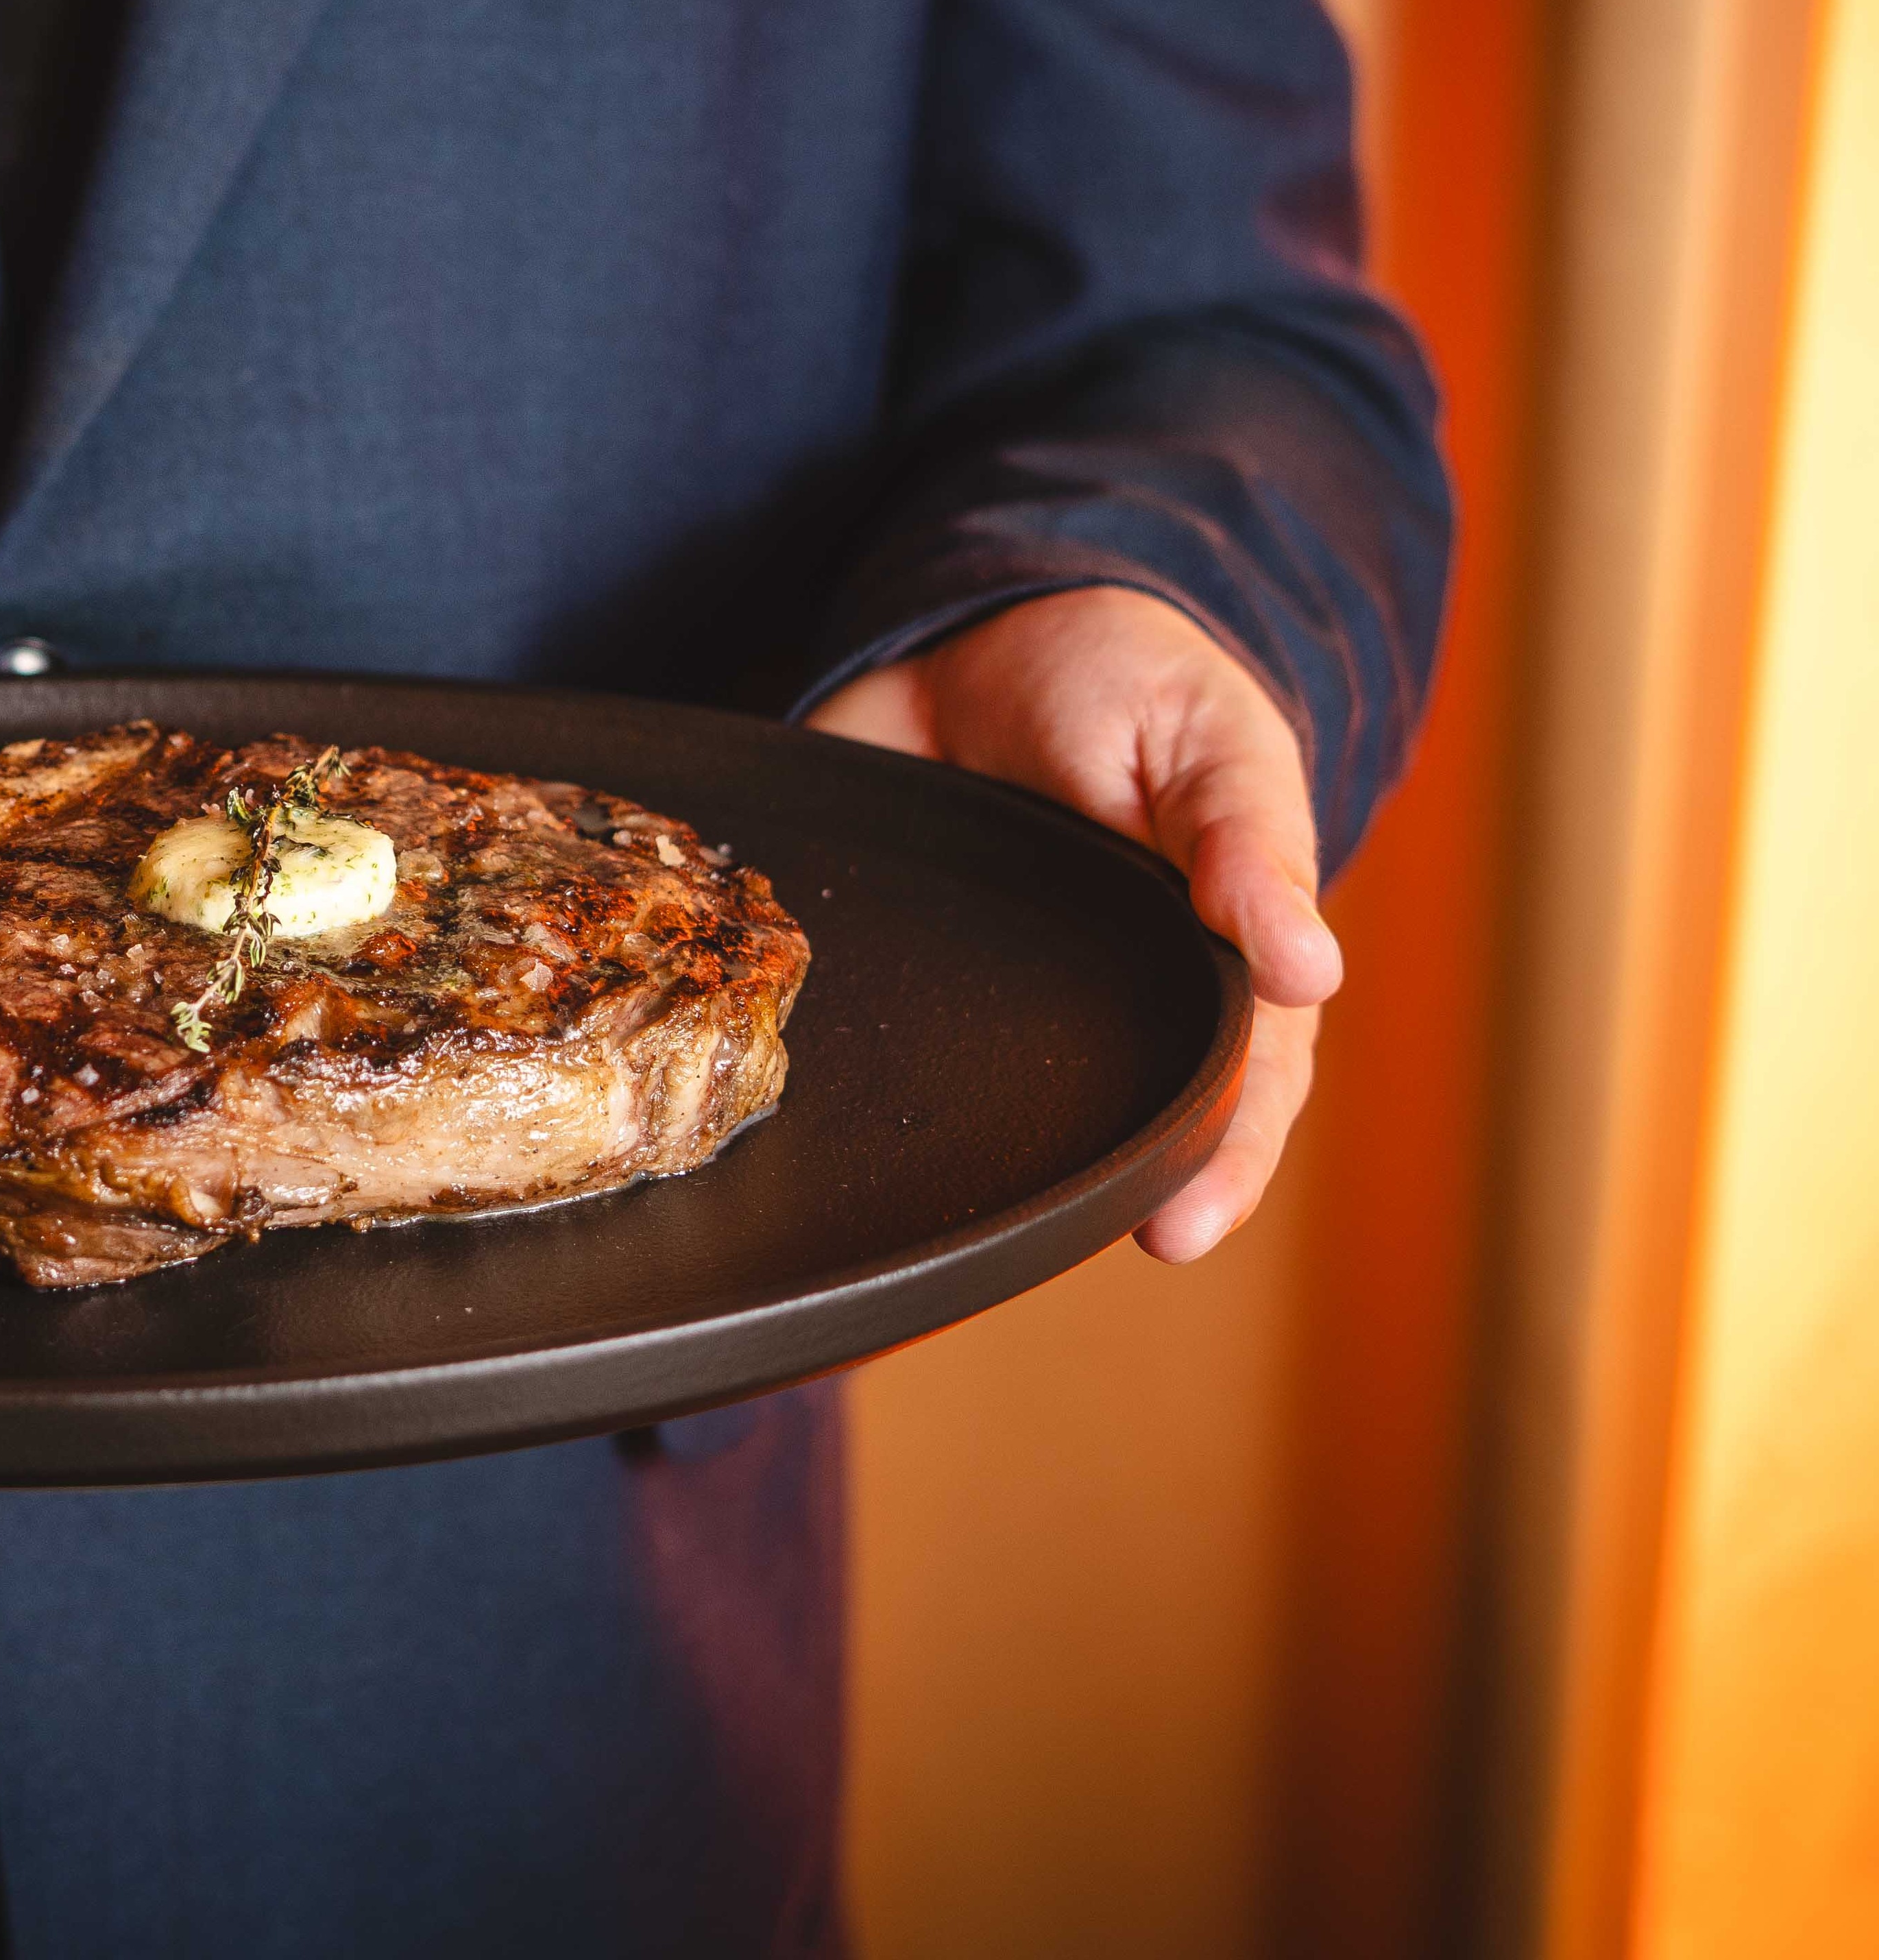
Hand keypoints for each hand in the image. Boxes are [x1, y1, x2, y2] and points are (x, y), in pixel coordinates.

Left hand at [805, 586, 1338, 1262]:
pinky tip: (850, 1123)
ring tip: (980, 1228)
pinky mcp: (915, 964)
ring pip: (1019, 1095)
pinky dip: (880, 1079)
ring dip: (1007, 1155)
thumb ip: (1250, 845)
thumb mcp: (1210, 739)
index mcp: (1211, 951)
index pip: (1240, 1075)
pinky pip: (902, 1037)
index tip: (1182, 1226)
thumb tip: (1312, 969)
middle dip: (1124, 1183)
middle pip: (1133, 1109)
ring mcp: (1010, 988)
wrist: (985, 623)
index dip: (1222, 1157)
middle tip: (1106, 1243)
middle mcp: (1112, 991)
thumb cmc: (1132, 682)